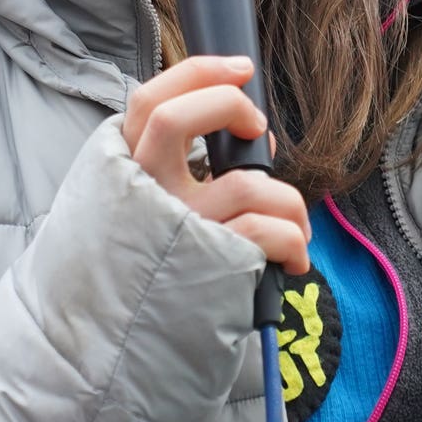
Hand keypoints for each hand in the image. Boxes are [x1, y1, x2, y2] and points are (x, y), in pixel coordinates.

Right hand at [121, 55, 310, 273]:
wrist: (129, 350)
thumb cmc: (158, 274)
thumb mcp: (157, 214)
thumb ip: (194, 169)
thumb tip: (258, 140)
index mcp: (127, 175)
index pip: (148, 102)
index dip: (198, 73)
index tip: (241, 71)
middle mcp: (144, 197)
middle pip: (173, 119)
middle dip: (230, 106)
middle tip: (257, 128)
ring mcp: (176, 229)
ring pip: (249, 183)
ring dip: (290, 202)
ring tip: (294, 226)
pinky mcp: (211, 263)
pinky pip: (269, 229)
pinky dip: (294, 240)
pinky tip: (293, 260)